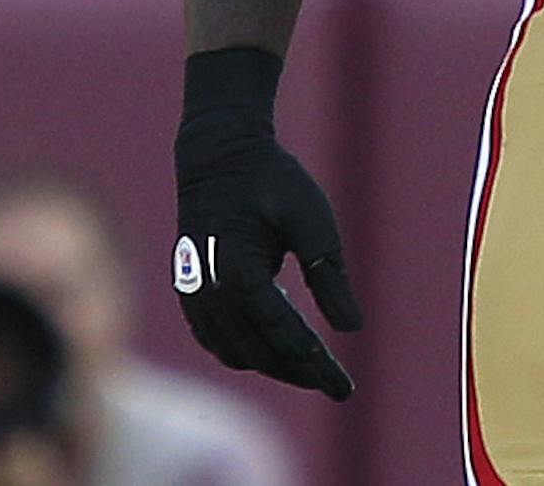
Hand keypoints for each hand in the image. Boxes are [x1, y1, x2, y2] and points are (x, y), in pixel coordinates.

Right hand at [174, 51, 360, 399]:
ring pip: (235, 351)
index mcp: (238, 272)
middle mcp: (208, 293)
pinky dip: (247, 353)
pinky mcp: (190, 293)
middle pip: (258, 351)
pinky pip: (217, 339)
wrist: (219, 157)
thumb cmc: (272, 181)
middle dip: (300, 372)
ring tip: (314, 373)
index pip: (282, 333)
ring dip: (273, 366)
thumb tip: (352, 328)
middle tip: (339, 387)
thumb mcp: (311, 219)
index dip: (315, 363)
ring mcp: (193, 296)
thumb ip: (329, 274)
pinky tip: (275, 354)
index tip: (345, 387)